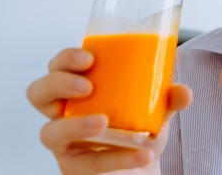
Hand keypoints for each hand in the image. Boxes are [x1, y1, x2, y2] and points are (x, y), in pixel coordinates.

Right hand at [26, 48, 191, 173]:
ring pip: (49, 133)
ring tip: (103, 122)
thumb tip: (183, 92)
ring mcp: (65, 142)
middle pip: (38, 93)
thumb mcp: (156, 108)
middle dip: (58, 84)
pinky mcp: (74, 168)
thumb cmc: (138, 127)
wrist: (142, 163)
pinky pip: (86, 164)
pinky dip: (117, 157)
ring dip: (75, 125)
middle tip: (87, 87)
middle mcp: (64, 113)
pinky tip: (143, 154)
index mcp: (78, 87)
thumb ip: (169, 98)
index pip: (58, 66)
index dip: (65, 59)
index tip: (89, 57)